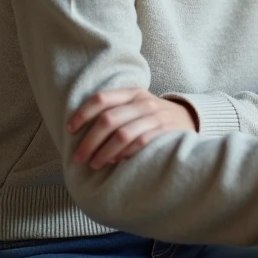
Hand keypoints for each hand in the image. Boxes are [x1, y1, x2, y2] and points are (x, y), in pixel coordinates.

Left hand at [68, 88, 196, 169]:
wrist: (187, 119)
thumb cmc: (150, 116)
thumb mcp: (135, 105)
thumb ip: (113, 110)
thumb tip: (79, 130)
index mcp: (132, 93)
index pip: (101, 99)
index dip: (82, 114)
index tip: (70, 130)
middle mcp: (143, 102)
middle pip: (108, 120)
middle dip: (89, 141)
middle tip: (78, 157)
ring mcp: (155, 117)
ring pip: (122, 135)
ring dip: (104, 152)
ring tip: (94, 164)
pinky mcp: (164, 132)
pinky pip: (140, 144)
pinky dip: (124, 154)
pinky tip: (114, 162)